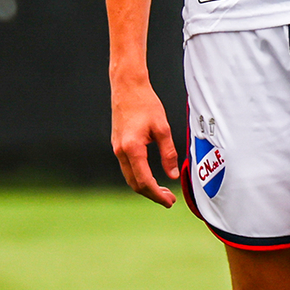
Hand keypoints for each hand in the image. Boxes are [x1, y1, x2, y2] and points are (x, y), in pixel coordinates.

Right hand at [111, 74, 178, 206]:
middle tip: (169, 200)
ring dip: (145, 187)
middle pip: (135, 184)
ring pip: (129, 177)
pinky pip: (127, 168)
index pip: (144, 181)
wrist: (127, 88)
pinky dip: (139, 177)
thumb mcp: (163, 128)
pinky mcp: (117, 145)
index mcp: (132, 149)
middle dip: (152, 194)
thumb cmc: (146, 104)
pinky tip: (151, 177)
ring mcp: (116, 149)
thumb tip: (173, 175)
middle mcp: (120, 152)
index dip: (157, 194)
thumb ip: (168, 153)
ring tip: (163, 191)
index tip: (169, 201)